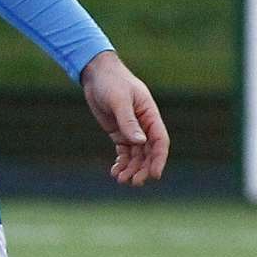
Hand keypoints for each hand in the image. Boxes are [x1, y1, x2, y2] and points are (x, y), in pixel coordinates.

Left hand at [80, 50, 168, 186]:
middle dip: (143, 169)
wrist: (96, 74)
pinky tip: (115, 172)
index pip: (160, 142)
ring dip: (131, 169)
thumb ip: (128, 120)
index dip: (159, 159)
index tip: (155, 175)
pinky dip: (121, 162)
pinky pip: (124, 152)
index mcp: (150, 116)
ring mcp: (132, 130)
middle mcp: (144, 125)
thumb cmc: (112, 82)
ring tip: (121, 180)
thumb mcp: (119, 100)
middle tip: (134, 182)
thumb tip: (140, 142)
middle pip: (149, 153)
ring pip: (136, 155)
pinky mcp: (119, 132)